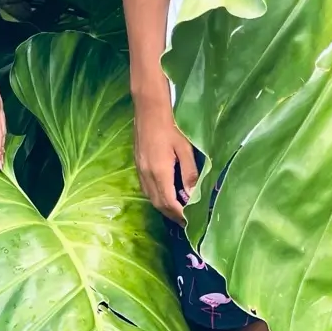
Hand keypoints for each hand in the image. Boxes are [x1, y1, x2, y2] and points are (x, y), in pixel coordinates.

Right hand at [133, 100, 198, 224]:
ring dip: (163, 207)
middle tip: (186, 222)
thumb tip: (193, 195)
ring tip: (177, 211)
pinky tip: (166, 194)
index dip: (180, 215)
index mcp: (159, 171)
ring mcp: (139, 169)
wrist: (149, 108)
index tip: (190, 223)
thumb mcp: (185, 148)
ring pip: (150, 196)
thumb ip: (189, 173)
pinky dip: (156, 196)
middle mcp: (146, 174)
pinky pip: (146, 188)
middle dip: (171, 215)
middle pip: (158, 203)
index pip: (169, 202)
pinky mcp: (137, 164)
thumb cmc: (171, 125)